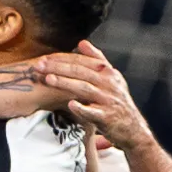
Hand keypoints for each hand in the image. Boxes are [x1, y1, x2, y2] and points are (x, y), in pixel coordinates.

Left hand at [34, 40, 153, 152]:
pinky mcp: (107, 117)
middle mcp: (109, 84)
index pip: (83, 62)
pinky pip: (93, 112)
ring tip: (48, 80)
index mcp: (108, 73)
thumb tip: (82, 42)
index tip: (45, 58)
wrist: (132, 128)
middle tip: (39, 66)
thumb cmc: (116, 101)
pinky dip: (82, 109)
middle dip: (59, 68)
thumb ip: (96, 60)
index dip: (63, 59)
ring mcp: (108, 100)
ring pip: (85, 89)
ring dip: (66, 83)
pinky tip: (71, 105)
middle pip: (81, 72)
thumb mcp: (111, 78)